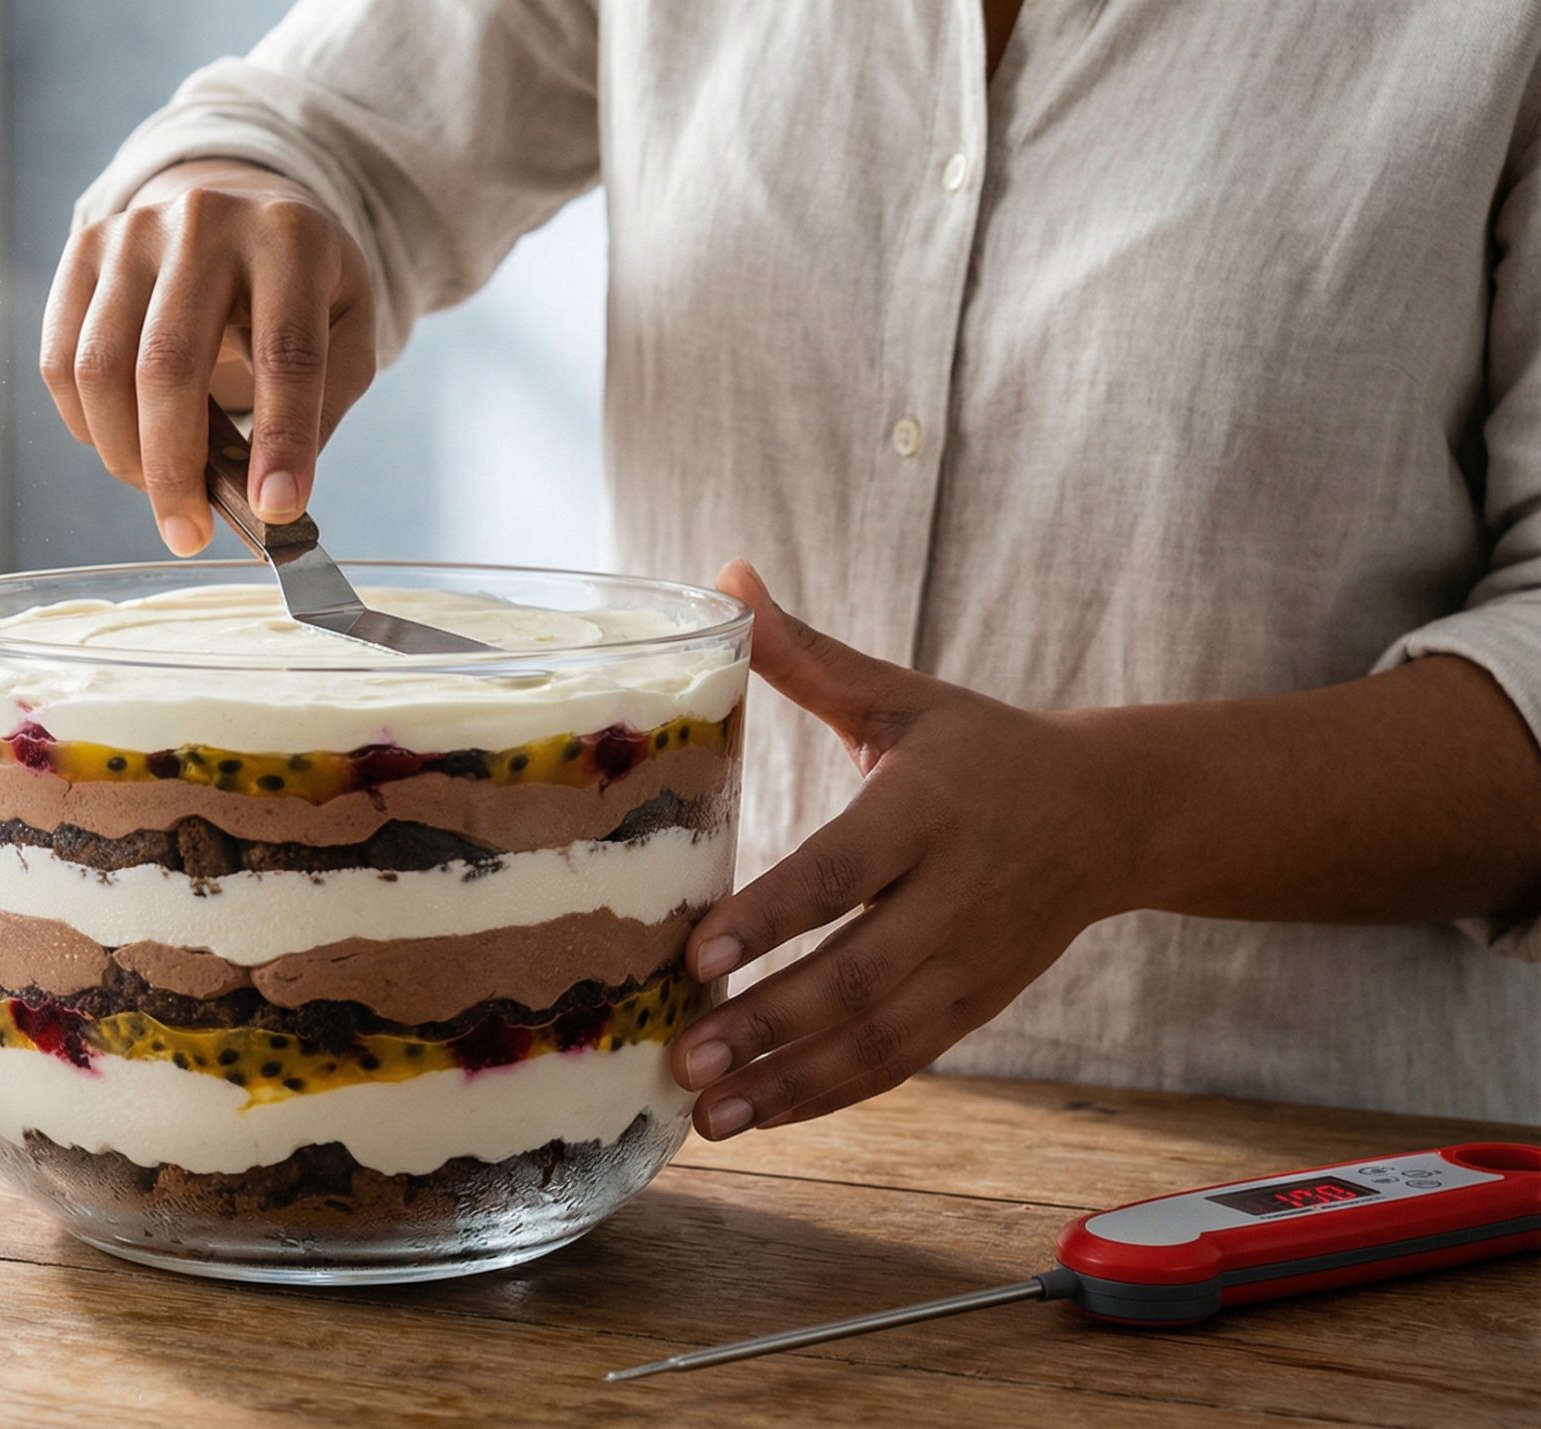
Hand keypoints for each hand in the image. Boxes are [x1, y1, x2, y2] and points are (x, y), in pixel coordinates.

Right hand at [41, 159, 376, 554]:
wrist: (240, 205)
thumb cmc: (301, 286)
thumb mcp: (346, 331)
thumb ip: (320, 406)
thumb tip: (265, 497)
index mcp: (291, 237)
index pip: (285, 351)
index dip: (281, 438)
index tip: (275, 509)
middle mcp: (205, 221)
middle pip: (170, 363)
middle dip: (174, 468)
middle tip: (188, 535)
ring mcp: (134, 232)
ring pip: (101, 368)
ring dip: (123, 454)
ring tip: (159, 492)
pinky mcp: (83, 251)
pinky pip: (62, 361)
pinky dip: (86, 425)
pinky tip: (123, 448)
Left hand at [671, 561, 1140, 1138]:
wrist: (1115, 813)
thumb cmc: (980, 747)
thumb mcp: (901, 696)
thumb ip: (805, 655)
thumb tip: (723, 579)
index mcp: (929, 808)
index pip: (844, 870)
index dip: (774, 915)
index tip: (700, 951)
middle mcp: (956, 894)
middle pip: (858, 973)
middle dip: (768, 1022)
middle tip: (683, 1055)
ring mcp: (971, 961)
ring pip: (878, 1036)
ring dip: (790, 1081)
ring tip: (706, 1112)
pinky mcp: (976, 1005)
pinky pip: (901, 1061)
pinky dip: (832, 1095)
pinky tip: (762, 1114)